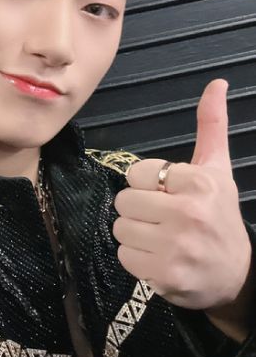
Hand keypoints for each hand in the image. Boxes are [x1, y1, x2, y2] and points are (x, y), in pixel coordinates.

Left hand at [112, 79, 252, 318]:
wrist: (235, 274)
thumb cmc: (220, 216)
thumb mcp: (218, 169)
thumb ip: (211, 125)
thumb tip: (216, 83)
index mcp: (198, 182)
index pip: (137, 173)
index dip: (149, 185)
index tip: (169, 195)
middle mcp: (187, 213)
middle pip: (124, 201)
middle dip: (139, 210)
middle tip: (163, 219)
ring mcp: (175, 247)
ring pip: (120, 229)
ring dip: (136, 235)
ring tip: (161, 239)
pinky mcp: (163, 274)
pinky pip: (124, 256)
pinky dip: (137, 259)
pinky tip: (159, 258)